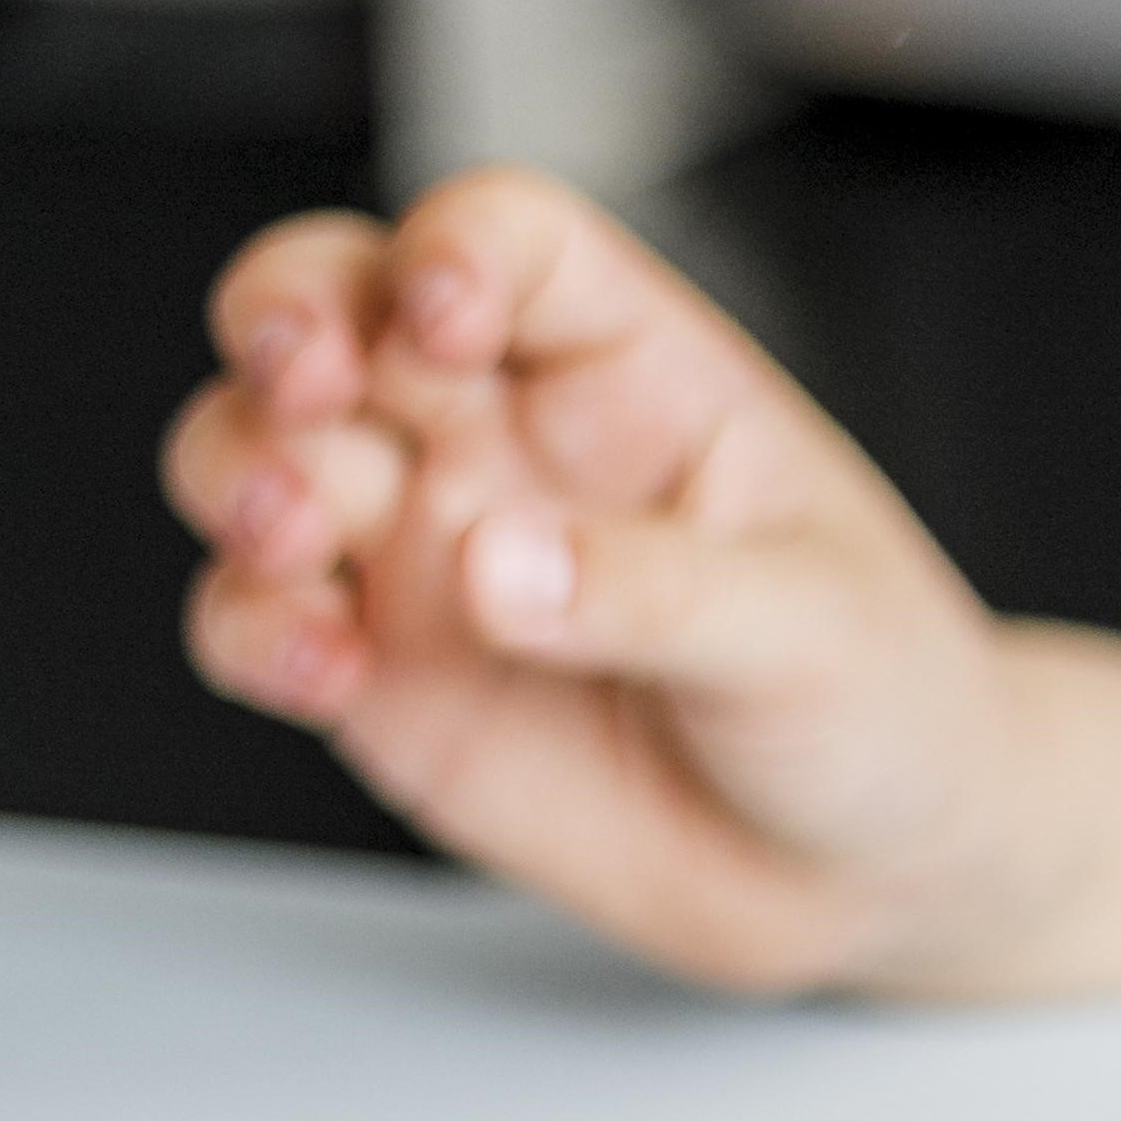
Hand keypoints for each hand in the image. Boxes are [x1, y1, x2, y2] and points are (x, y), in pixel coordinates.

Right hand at [162, 169, 1074, 990]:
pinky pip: (262, 627)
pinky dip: (252, 630)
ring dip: (243, 475)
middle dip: (283, 324)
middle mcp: (501, 442)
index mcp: (624, 373)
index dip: (453, 247)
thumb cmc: (877, 706)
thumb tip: (497, 567)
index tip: (447, 314)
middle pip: (331, 311)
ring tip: (297, 537)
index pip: (506, 243)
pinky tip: (318, 666)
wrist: (868, 877)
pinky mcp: (390, 683)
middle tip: (305, 391)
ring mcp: (430, 559)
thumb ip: (651, 590)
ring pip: (260, 458)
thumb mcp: (808, 630)